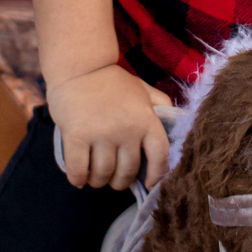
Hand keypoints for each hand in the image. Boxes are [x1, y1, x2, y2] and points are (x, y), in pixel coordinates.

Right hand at [48, 65, 172, 191]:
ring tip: (95, 177)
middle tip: (114, 178)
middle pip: (128, 172)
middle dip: (120, 181)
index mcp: (147, 119)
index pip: (160, 156)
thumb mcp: (143, 89)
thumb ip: (161, 105)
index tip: (148, 183)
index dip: (156, 175)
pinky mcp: (76, 136)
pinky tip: (79, 178)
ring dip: (99, 181)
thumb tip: (175, 123)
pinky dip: (79, 180)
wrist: (79, 67)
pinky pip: (79, 170)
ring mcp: (101, 134)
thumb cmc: (111, 81)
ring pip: (103, 174)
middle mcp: (127, 129)